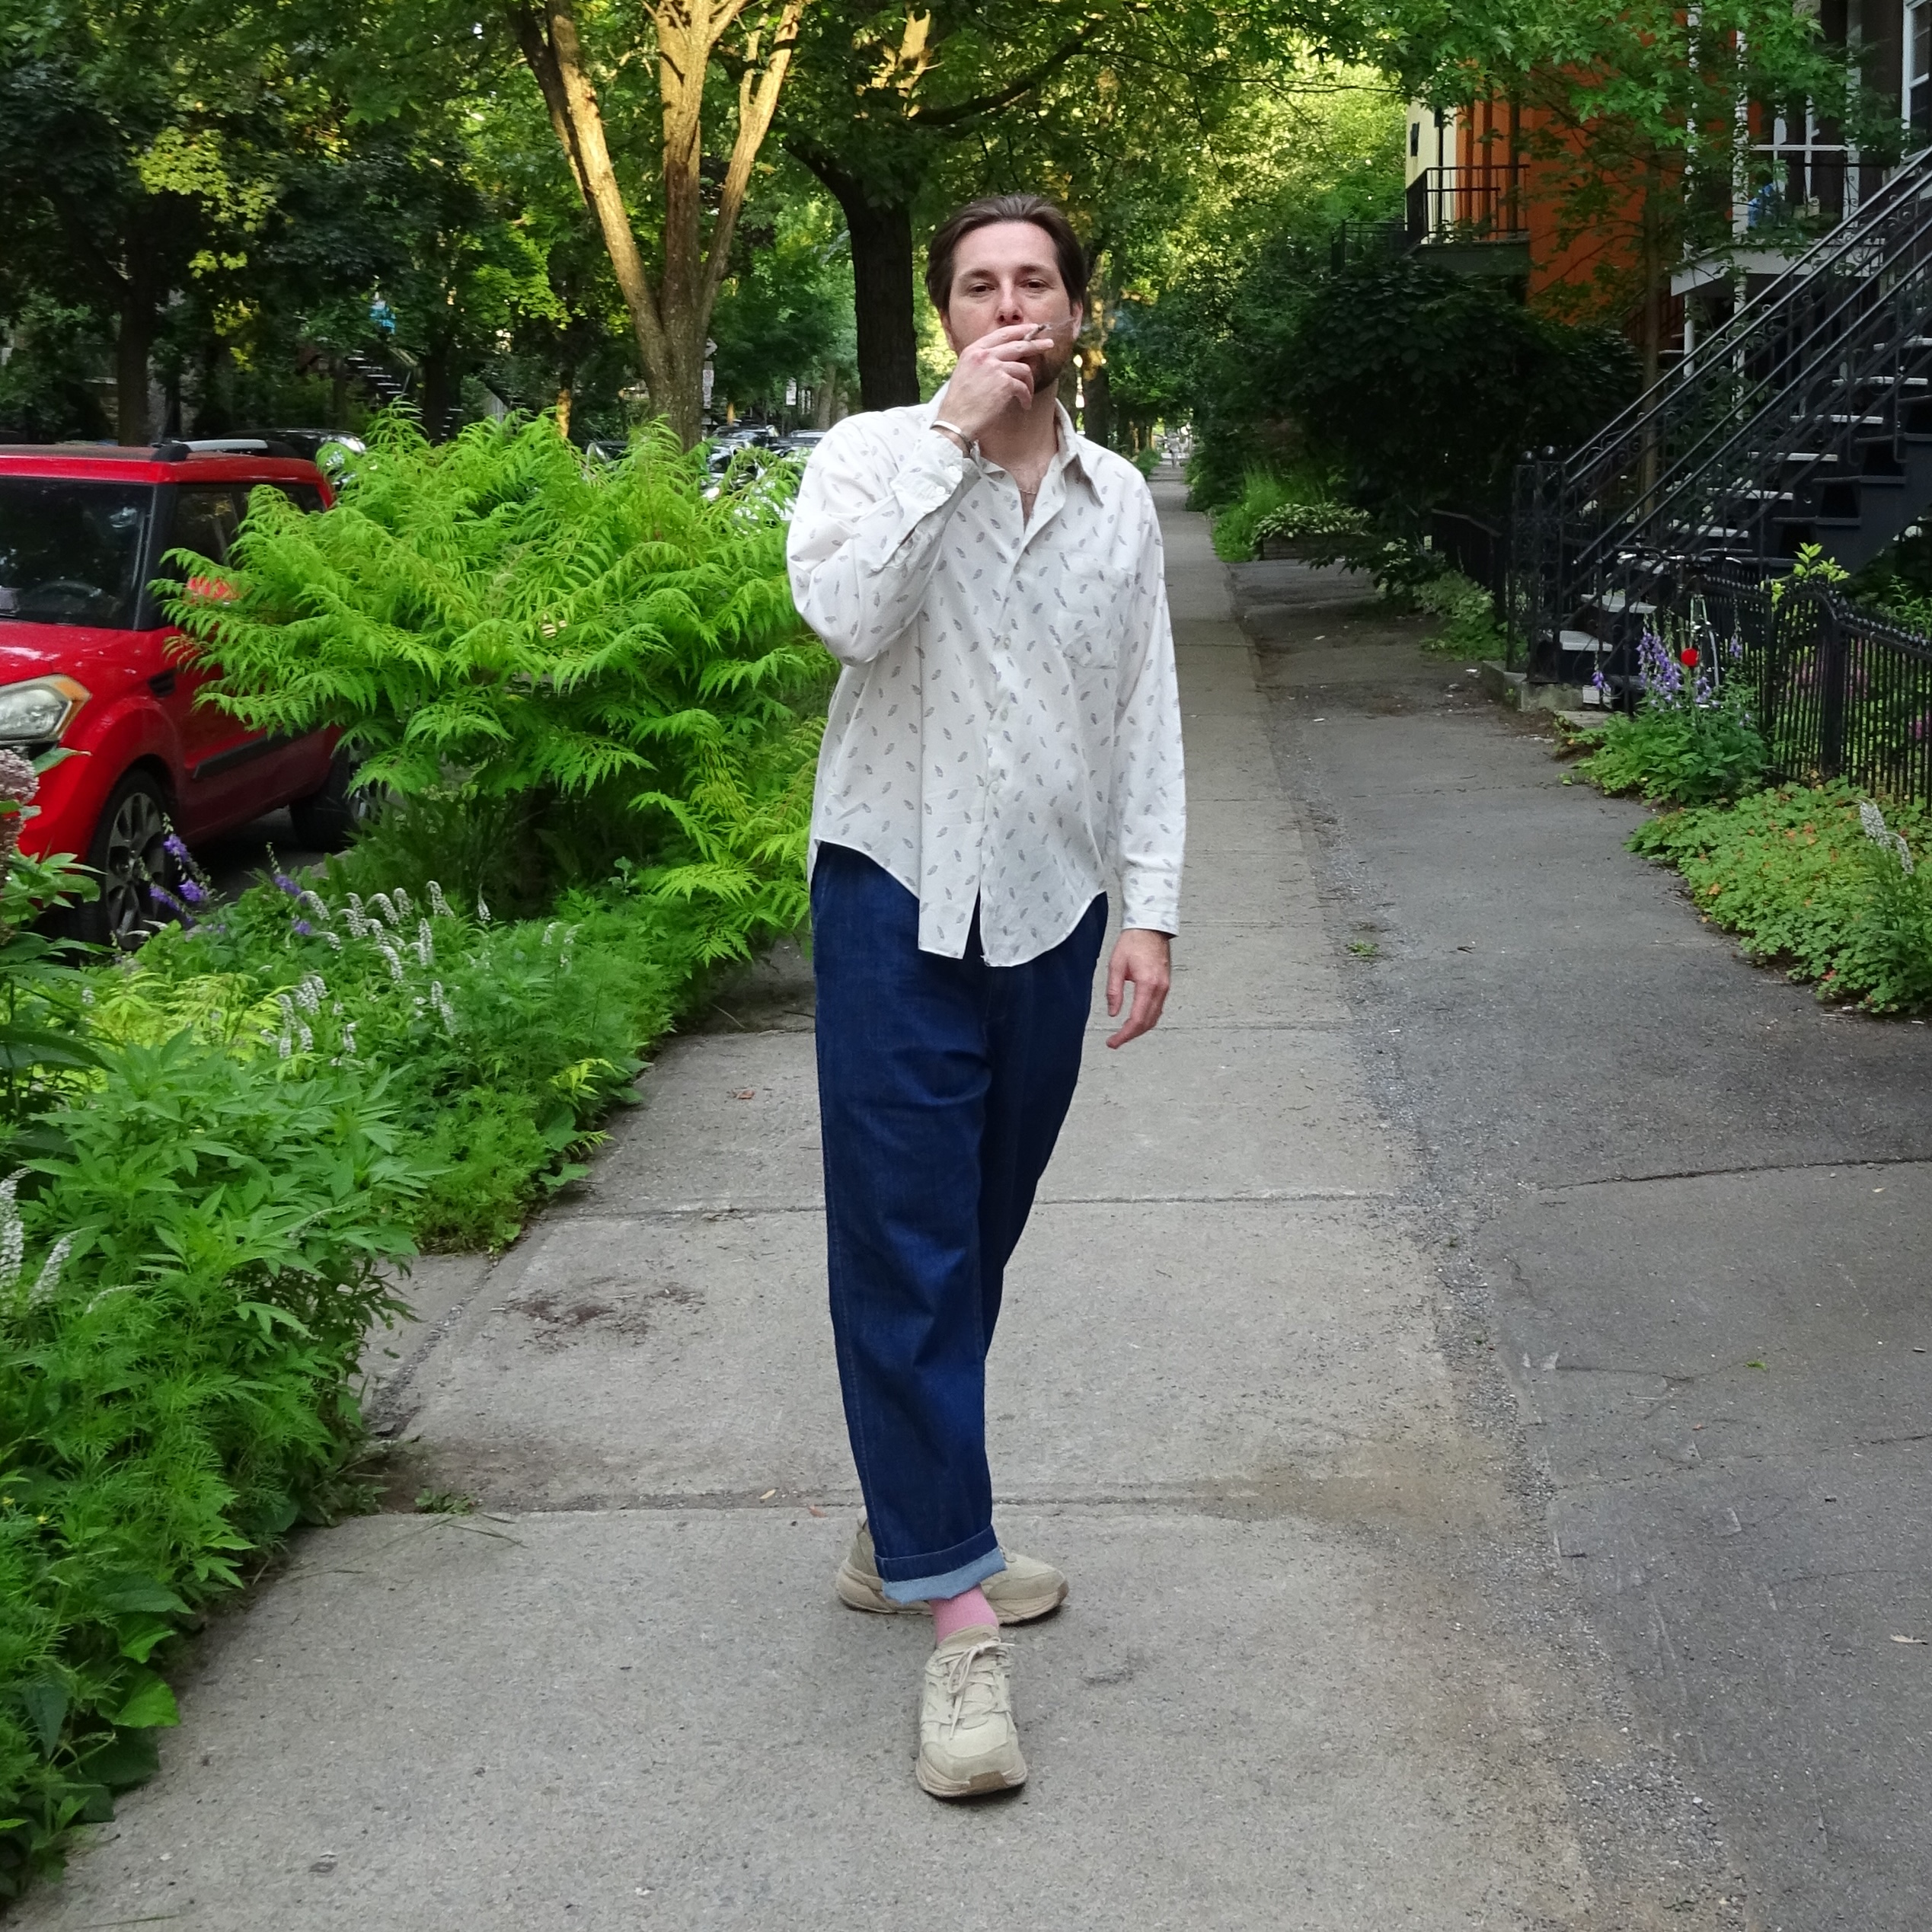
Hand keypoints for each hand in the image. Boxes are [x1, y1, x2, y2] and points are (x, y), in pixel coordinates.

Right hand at [938, 320, 1068, 440]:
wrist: (956, 421)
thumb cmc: (960, 403)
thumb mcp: (965, 373)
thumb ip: (981, 362)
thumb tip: (1002, 361)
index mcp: (973, 351)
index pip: (1001, 334)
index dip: (1019, 330)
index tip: (1032, 329)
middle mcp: (984, 355)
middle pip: (1017, 345)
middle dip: (1036, 344)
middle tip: (1049, 344)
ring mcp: (995, 367)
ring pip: (1023, 368)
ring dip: (1029, 383)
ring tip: (1027, 395)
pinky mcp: (1004, 383)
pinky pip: (1023, 387)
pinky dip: (1026, 397)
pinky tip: (1024, 404)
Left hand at [1106, 928, 1171, 1048]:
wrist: (1150, 928)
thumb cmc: (1133, 942)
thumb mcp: (1116, 966)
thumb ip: (1114, 991)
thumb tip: (1113, 1013)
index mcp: (1147, 984)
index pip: (1137, 1019)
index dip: (1124, 1034)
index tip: (1113, 1041)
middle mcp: (1160, 989)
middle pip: (1147, 1023)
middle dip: (1131, 1035)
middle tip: (1115, 1041)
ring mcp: (1165, 988)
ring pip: (1154, 1018)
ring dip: (1139, 1029)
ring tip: (1123, 1033)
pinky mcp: (1165, 985)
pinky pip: (1158, 1009)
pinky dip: (1147, 1019)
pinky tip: (1136, 1020)